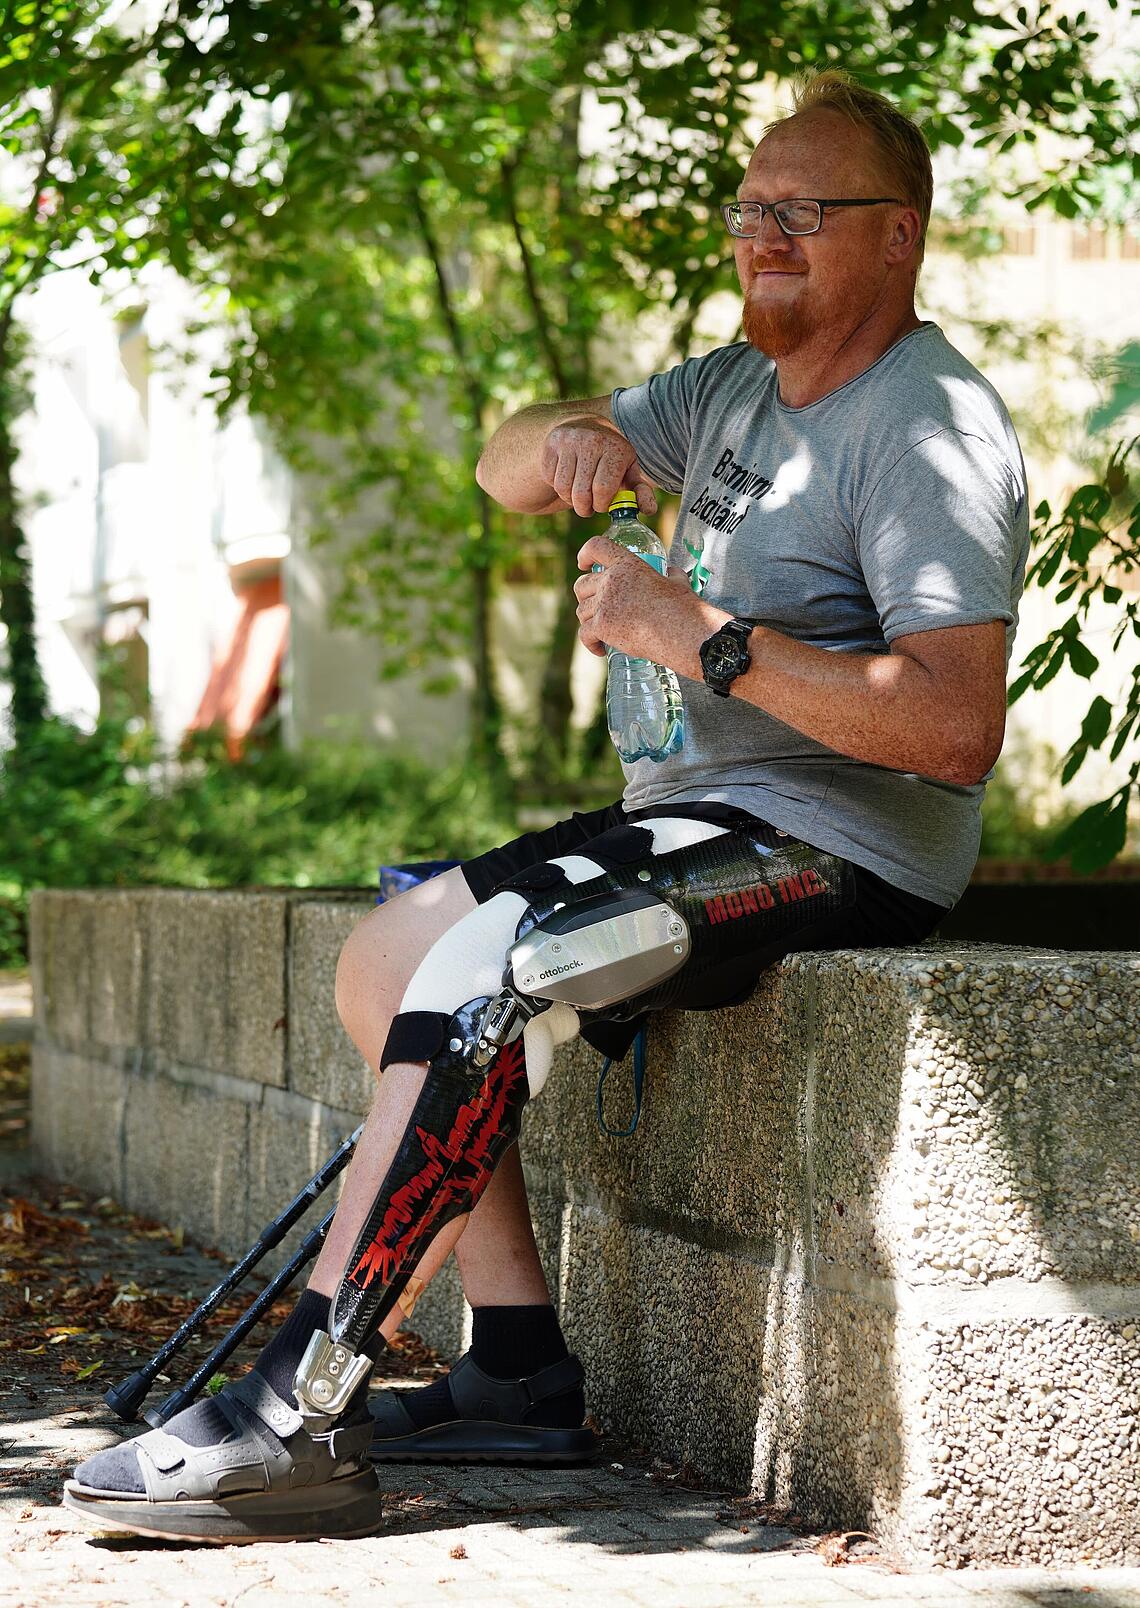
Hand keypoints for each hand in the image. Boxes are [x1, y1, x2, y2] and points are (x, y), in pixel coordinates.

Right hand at [542, 418, 657, 517]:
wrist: (586, 427)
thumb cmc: (611, 458)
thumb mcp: (629, 471)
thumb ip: (639, 491)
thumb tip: (649, 510)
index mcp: (615, 448)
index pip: (602, 489)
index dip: (601, 504)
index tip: (603, 504)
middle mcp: (592, 440)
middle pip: (581, 493)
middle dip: (585, 508)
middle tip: (588, 507)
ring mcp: (569, 440)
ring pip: (563, 488)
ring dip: (570, 499)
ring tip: (579, 495)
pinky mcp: (552, 443)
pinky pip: (550, 478)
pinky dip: (557, 486)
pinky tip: (568, 480)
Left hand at [574, 536, 699, 661]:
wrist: (684, 634)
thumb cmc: (684, 609)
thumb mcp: (678, 583)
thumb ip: (671, 575)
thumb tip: (672, 572)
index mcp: (628, 564)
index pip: (596, 547)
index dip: (585, 554)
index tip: (583, 564)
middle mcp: (611, 580)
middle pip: (582, 585)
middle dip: (585, 597)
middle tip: (596, 608)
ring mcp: (604, 603)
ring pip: (581, 612)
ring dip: (589, 622)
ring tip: (602, 632)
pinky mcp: (602, 626)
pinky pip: (584, 635)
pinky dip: (591, 644)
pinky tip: (601, 649)